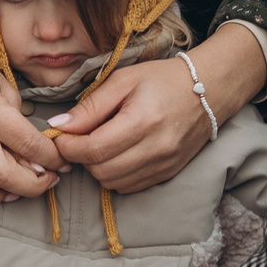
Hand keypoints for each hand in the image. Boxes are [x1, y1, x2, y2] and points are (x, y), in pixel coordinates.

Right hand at [0, 12, 59, 205]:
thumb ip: (20, 121)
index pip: (27, 144)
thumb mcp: (2, 85)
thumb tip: (38, 155)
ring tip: (31, 180)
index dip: (52, 158)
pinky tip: (4, 189)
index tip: (62, 161)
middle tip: (51, 178)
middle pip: (8, 174)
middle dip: (37, 183)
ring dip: (15, 189)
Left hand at [46, 24, 265, 192]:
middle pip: (101, 170)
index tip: (60, 137)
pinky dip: (115, 174)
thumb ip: (89, 106)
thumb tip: (58, 127)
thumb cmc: (162, 79)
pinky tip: (117, 154)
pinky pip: (130, 186)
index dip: (69, 147)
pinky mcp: (168, 173)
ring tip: (99, 144)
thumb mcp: (122, 81)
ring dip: (97, 168)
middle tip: (79, 138)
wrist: (208, 89)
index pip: (93, 149)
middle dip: (81, 157)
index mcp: (143, 120)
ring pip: (113, 182)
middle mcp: (156, 148)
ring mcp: (164, 164)